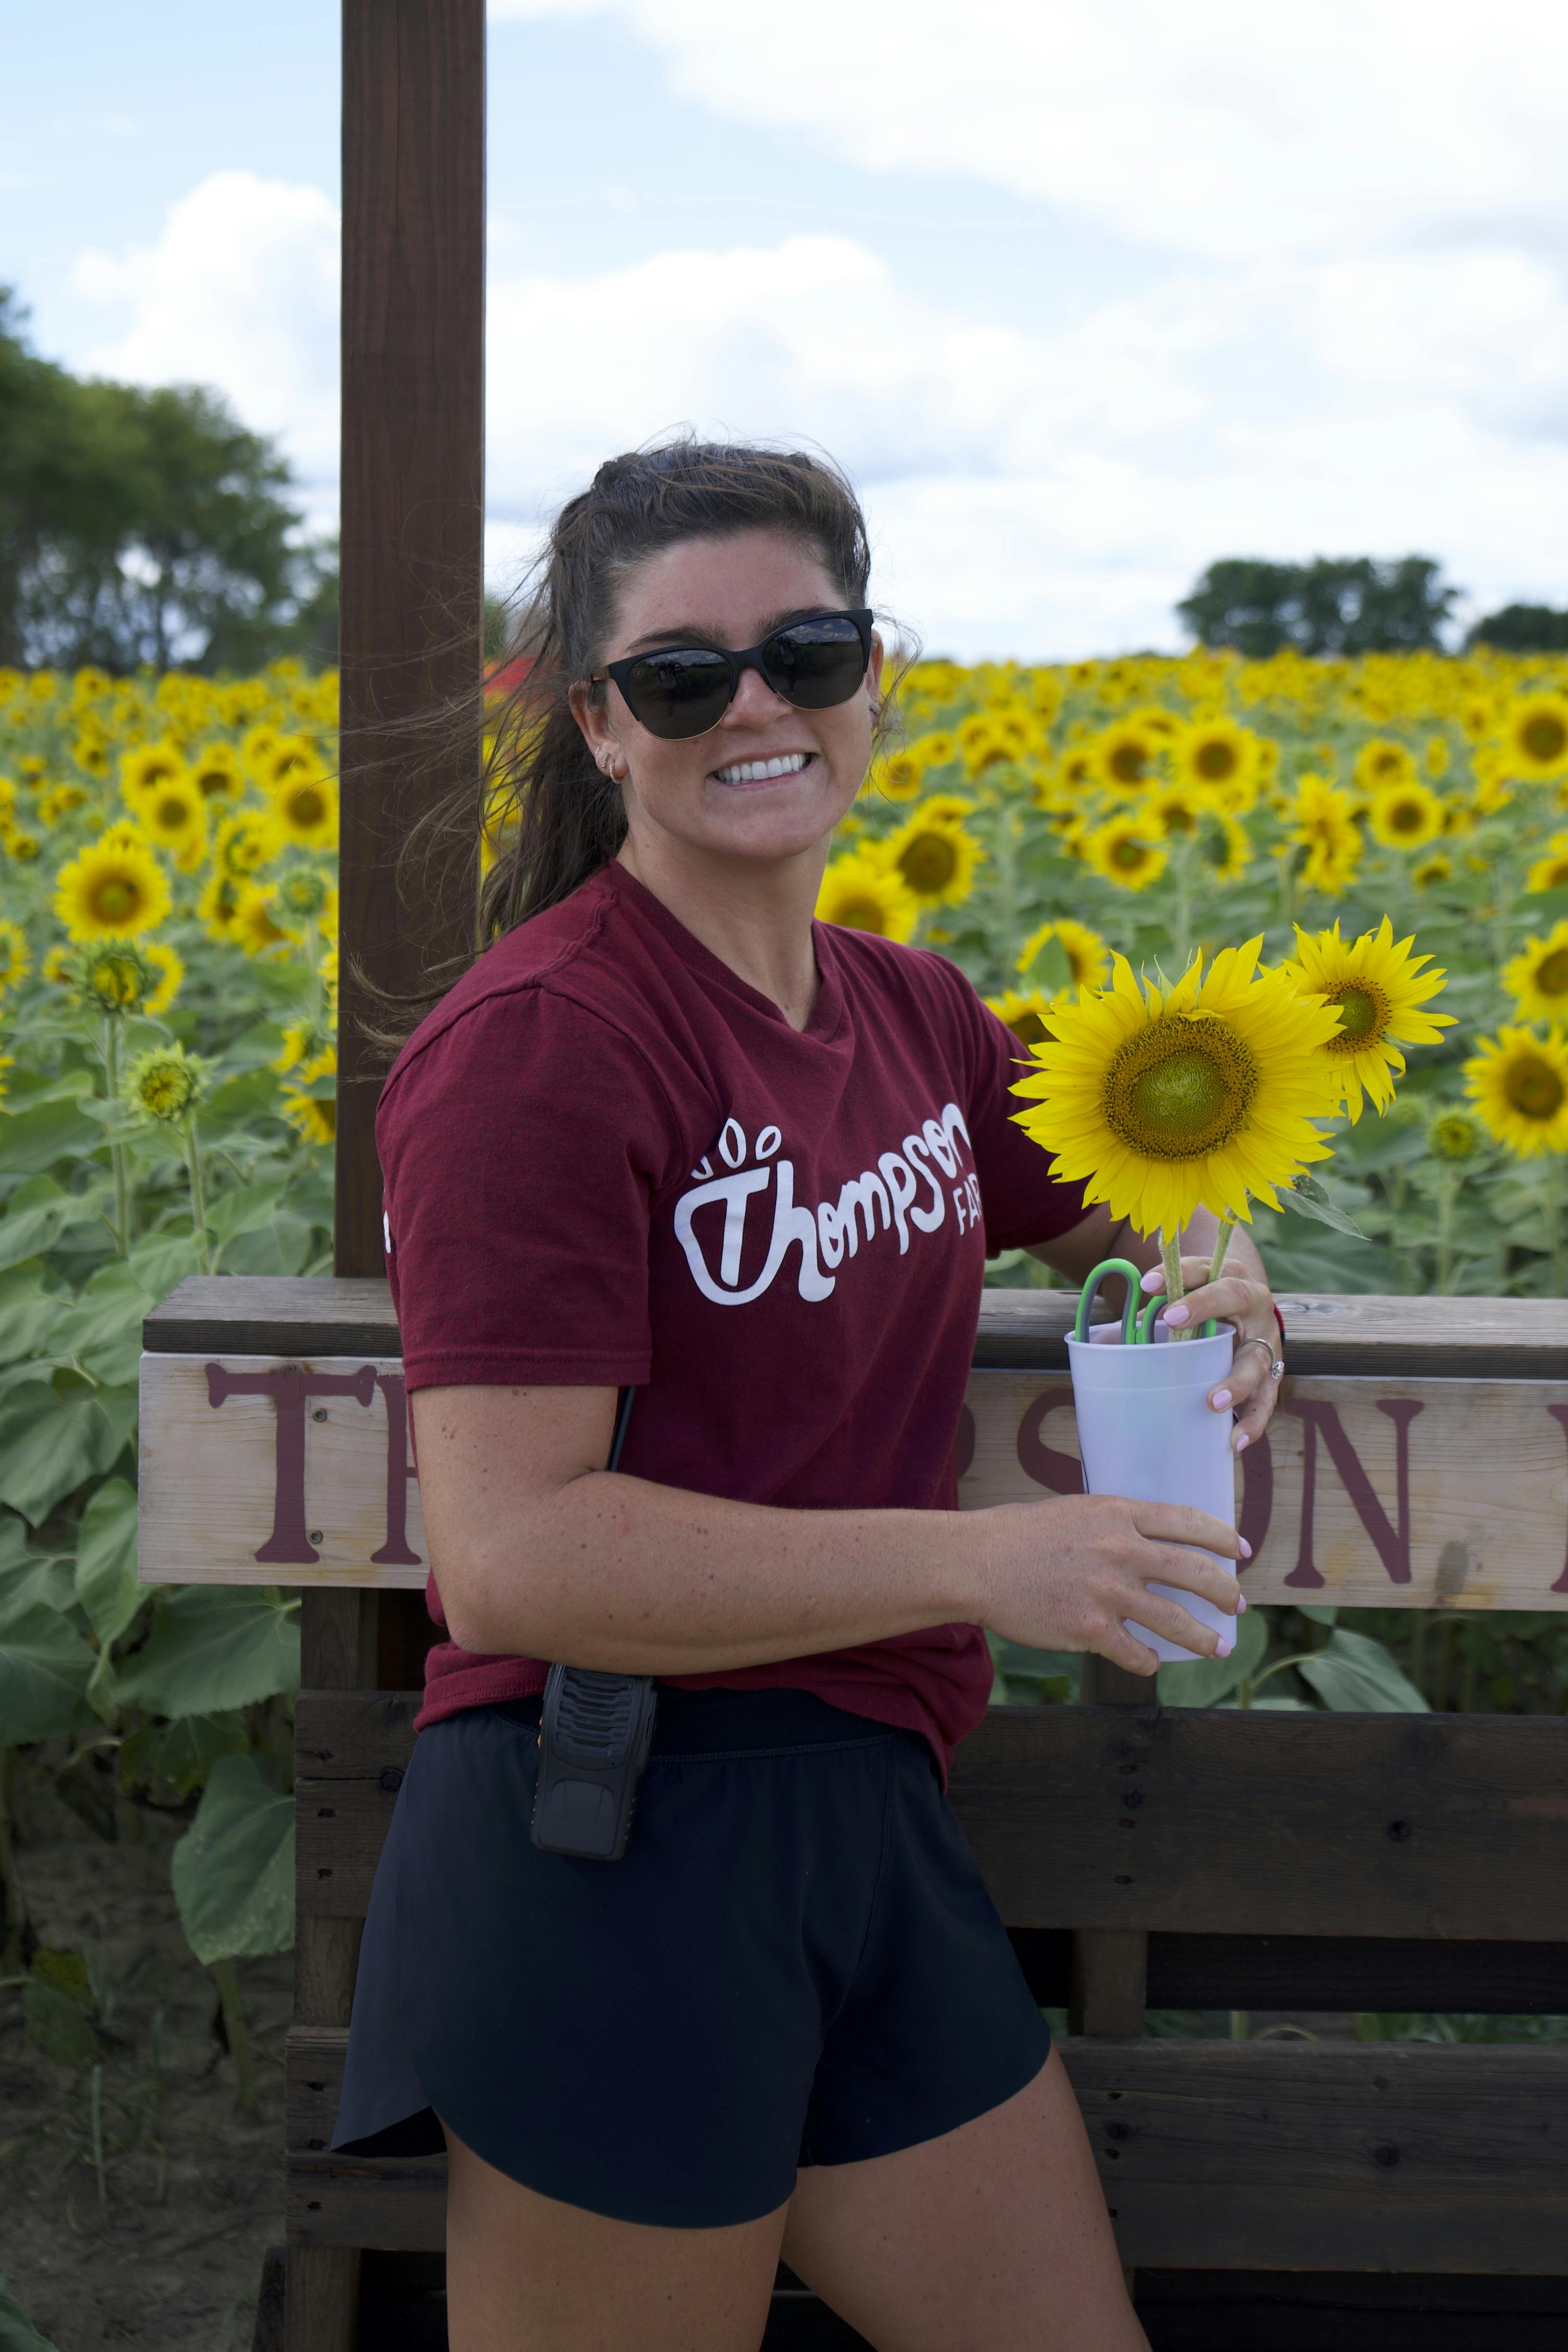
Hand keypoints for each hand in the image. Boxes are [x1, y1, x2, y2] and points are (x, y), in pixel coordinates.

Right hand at [977, 1493, 1248, 1677]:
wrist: (976, 1562)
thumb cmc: (1018, 1535)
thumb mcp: (1075, 1510)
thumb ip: (1114, 1523)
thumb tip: (1146, 1541)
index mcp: (1119, 1514)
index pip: (1189, 1522)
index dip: (1221, 1537)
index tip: (1239, 1550)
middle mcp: (1122, 1550)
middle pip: (1196, 1573)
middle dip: (1226, 1593)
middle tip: (1238, 1605)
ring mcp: (1108, 1591)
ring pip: (1176, 1621)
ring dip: (1203, 1638)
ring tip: (1217, 1648)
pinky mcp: (1090, 1629)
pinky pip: (1136, 1653)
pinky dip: (1148, 1661)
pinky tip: (1149, 1663)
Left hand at [1142, 1255, 1282, 1453]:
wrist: (1251, 1313)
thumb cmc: (1207, 1307)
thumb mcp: (1188, 1299)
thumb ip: (1159, 1312)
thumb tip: (1111, 1339)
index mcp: (1227, 1277)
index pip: (1201, 1269)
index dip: (1176, 1275)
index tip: (1147, 1284)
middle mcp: (1253, 1302)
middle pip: (1233, 1298)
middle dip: (1203, 1308)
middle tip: (1171, 1322)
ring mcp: (1266, 1339)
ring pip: (1255, 1358)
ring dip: (1235, 1382)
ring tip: (1212, 1402)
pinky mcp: (1272, 1373)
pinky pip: (1265, 1399)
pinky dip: (1251, 1422)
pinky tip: (1234, 1441)